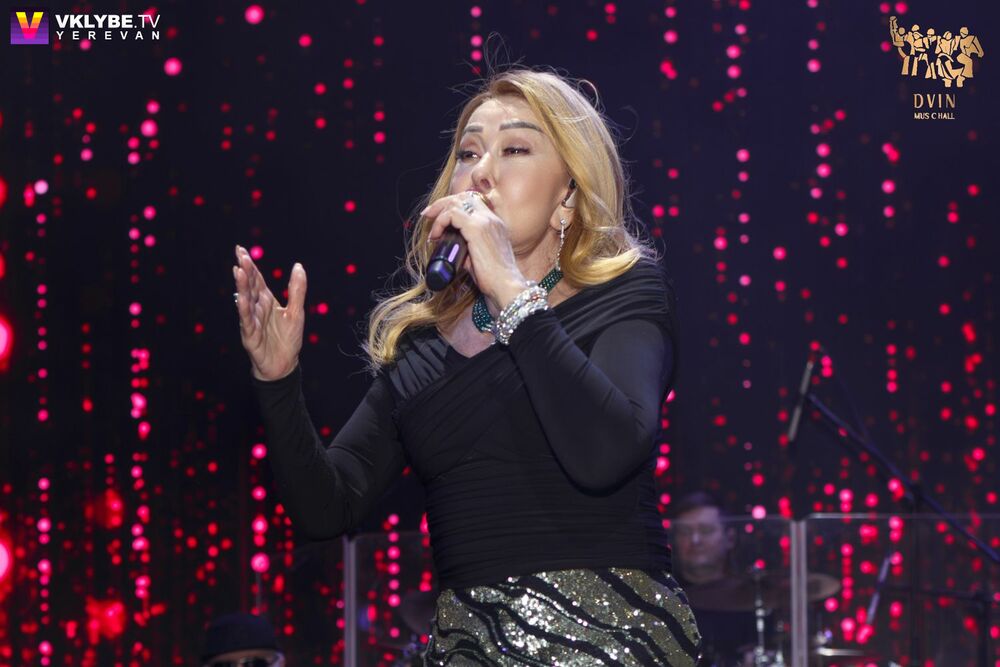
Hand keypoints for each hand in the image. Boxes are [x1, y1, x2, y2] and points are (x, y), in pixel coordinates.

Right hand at [233, 245, 306, 380]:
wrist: (284, 364)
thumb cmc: (288, 339)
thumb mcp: (297, 312)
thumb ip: (297, 290)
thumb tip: (298, 266)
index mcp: (266, 301)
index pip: (256, 279)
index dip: (250, 265)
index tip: (240, 249)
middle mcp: (257, 308)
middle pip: (249, 286)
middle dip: (244, 270)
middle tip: (239, 254)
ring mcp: (251, 321)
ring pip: (245, 300)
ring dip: (242, 286)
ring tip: (238, 270)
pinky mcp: (250, 335)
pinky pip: (246, 320)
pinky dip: (244, 309)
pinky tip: (241, 298)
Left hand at [421, 192, 529, 311]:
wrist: (506, 286)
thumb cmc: (494, 279)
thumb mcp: (480, 258)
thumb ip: (468, 249)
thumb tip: (454, 248)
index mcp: (495, 224)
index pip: (473, 202)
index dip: (453, 205)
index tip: (438, 216)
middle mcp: (492, 219)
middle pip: (464, 196)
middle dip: (443, 203)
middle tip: (428, 215)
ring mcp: (485, 221)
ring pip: (456, 202)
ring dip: (439, 212)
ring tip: (431, 227)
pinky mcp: (476, 228)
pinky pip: (452, 214)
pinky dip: (440, 222)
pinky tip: (436, 235)